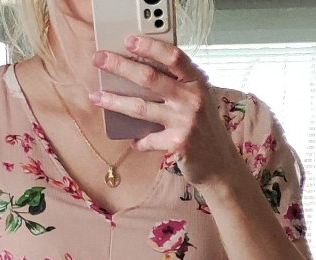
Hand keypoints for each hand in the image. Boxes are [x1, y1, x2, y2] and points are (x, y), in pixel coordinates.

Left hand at [90, 34, 239, 190]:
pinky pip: (147, 140)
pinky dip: (138, 141)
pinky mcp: (177, 144)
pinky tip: (133, 140)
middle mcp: (192, 99)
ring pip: (141, 108)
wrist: (219, 164)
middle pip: (150, 78)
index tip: (129, 41)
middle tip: (99, 59)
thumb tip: (140, 75)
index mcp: (196, 82)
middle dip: (121, 66)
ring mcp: (184, 122)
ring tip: (96, 96)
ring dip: (114, 102)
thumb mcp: (197, 100)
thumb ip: (177, 86)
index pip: (173, 56)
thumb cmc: (204, 129)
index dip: (150, 46)